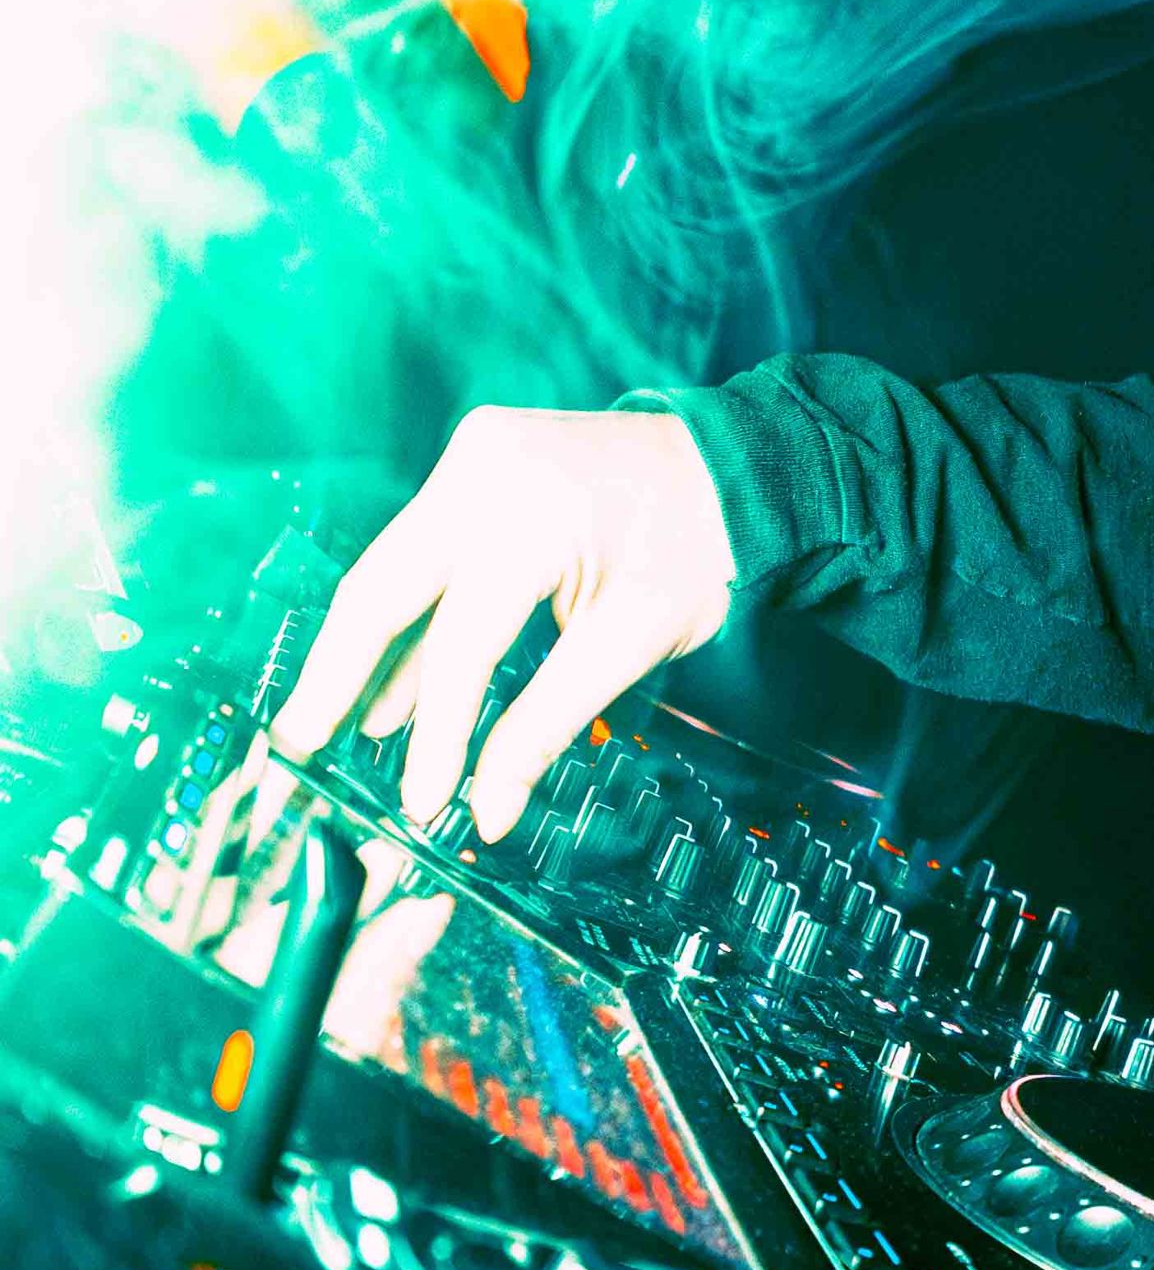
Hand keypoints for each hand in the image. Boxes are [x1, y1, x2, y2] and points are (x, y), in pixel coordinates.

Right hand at [269, 406, 738, 842]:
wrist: (740, 466)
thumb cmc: (701, 549)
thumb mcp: (632, 642)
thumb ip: (546, 722)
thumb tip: (488, 808)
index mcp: (526, 516)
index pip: (457, 645)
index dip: (438, 735)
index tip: (423, 801)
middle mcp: (481, 474)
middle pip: (379, 590)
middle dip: (336, 678)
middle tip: (296, 748)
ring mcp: (473, 461)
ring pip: (396, 571)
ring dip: (372, 653)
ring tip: (339, 731)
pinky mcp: (478, 466)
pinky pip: (429, 552)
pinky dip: (417, 618)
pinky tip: (396, 689)